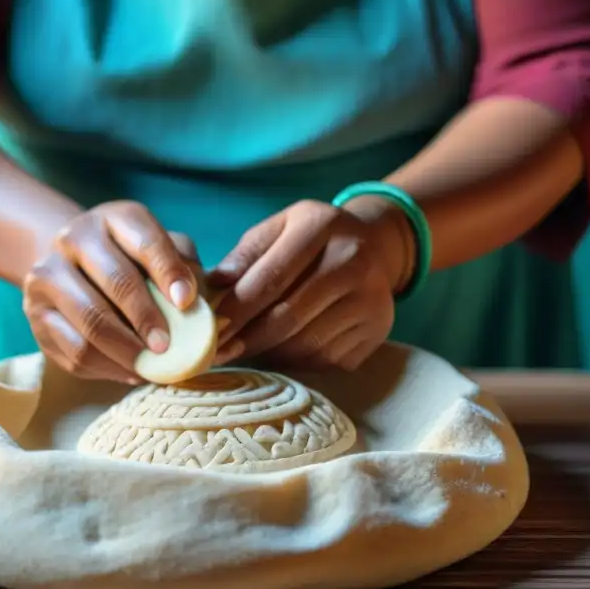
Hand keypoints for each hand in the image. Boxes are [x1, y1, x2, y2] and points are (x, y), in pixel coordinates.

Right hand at [22, 201, 199, 382]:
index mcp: (115, 218)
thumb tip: (208, 317)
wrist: (71, 266)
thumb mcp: (163, 253)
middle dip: (147, 317)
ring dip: (127, 350)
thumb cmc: (132, 262)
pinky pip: (74, 349)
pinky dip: (108, 367)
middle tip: (169, 346)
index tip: (187, 302)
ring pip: (91, 320)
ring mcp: (48, 275)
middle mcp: (75, 238)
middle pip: (116, 280)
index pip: (146, 241)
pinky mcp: (37, 315)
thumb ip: (188, 273)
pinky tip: (131, 371)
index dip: (169, 272)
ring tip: (151, 366)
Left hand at [209, 199, 406, 370]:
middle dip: (248, 339)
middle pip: (289, 316)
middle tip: (220, 352)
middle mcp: (352, 262)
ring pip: (306, 344)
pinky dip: (296, 361)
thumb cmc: (313, 238)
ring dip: (269, 353)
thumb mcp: (280, 228)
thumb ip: (246, 254)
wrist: (377, 246)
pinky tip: (281, 351)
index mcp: (321, 227)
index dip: (237, 309)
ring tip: (247, 350)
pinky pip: (325, 358)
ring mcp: (370, 300)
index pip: (271, 278)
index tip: (211, 329)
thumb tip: (212, 287)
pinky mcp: (377, 330)